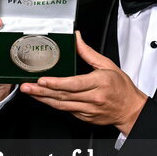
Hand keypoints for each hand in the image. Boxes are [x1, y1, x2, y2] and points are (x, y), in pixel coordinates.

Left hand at [21, 31, 147, 133]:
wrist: (130, 109)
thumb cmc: (121, 88)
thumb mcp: (108, 65)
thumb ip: (89, 53)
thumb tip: (77, 38)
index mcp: (99, 83)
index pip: (74, 84)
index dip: (56, 83)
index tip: (43, 80)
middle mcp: (93, 98)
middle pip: (63, 95)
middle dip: (42, 91)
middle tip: (27, 86)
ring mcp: (88, 109)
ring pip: (61, 105)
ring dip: (43, 98)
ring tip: (30, 92)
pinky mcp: (84, 117)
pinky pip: (66, 110)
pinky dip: (53, 104)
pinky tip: (43, 99)